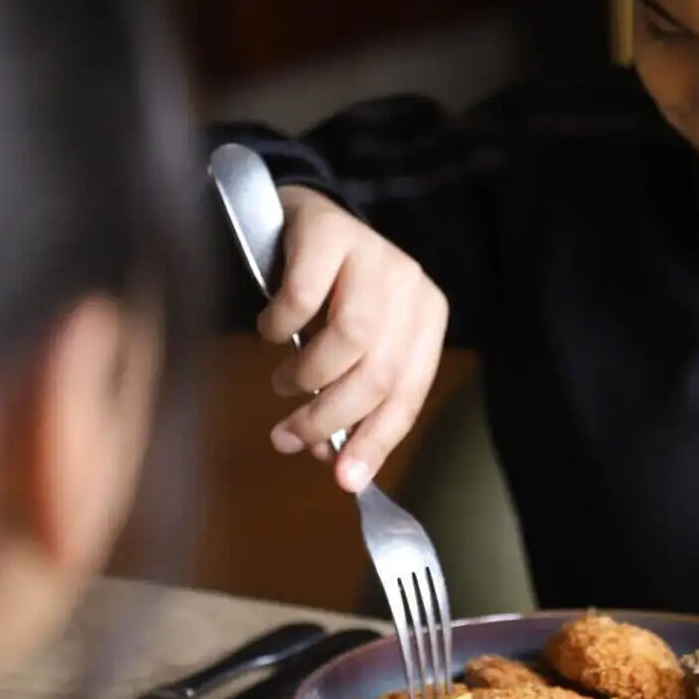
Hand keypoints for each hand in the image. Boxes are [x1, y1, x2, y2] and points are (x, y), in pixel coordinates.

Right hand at [258, 186, 447, 492]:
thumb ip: (348, 401)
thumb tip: (333, 463)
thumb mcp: (348, 351)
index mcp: (427, 318)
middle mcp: (411, 284)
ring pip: (350, 339)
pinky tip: (271, 329)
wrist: (297, 219)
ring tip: (284, 382)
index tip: (343, 479)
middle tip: (289, 436)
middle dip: (329, 416)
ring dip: (307, 375)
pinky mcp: (331, 232)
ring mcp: (374, 253)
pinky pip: (304, 296)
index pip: (409, 393)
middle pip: (379, 372)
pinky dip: (280, 325)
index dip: (376, 441)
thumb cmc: (328, 297)